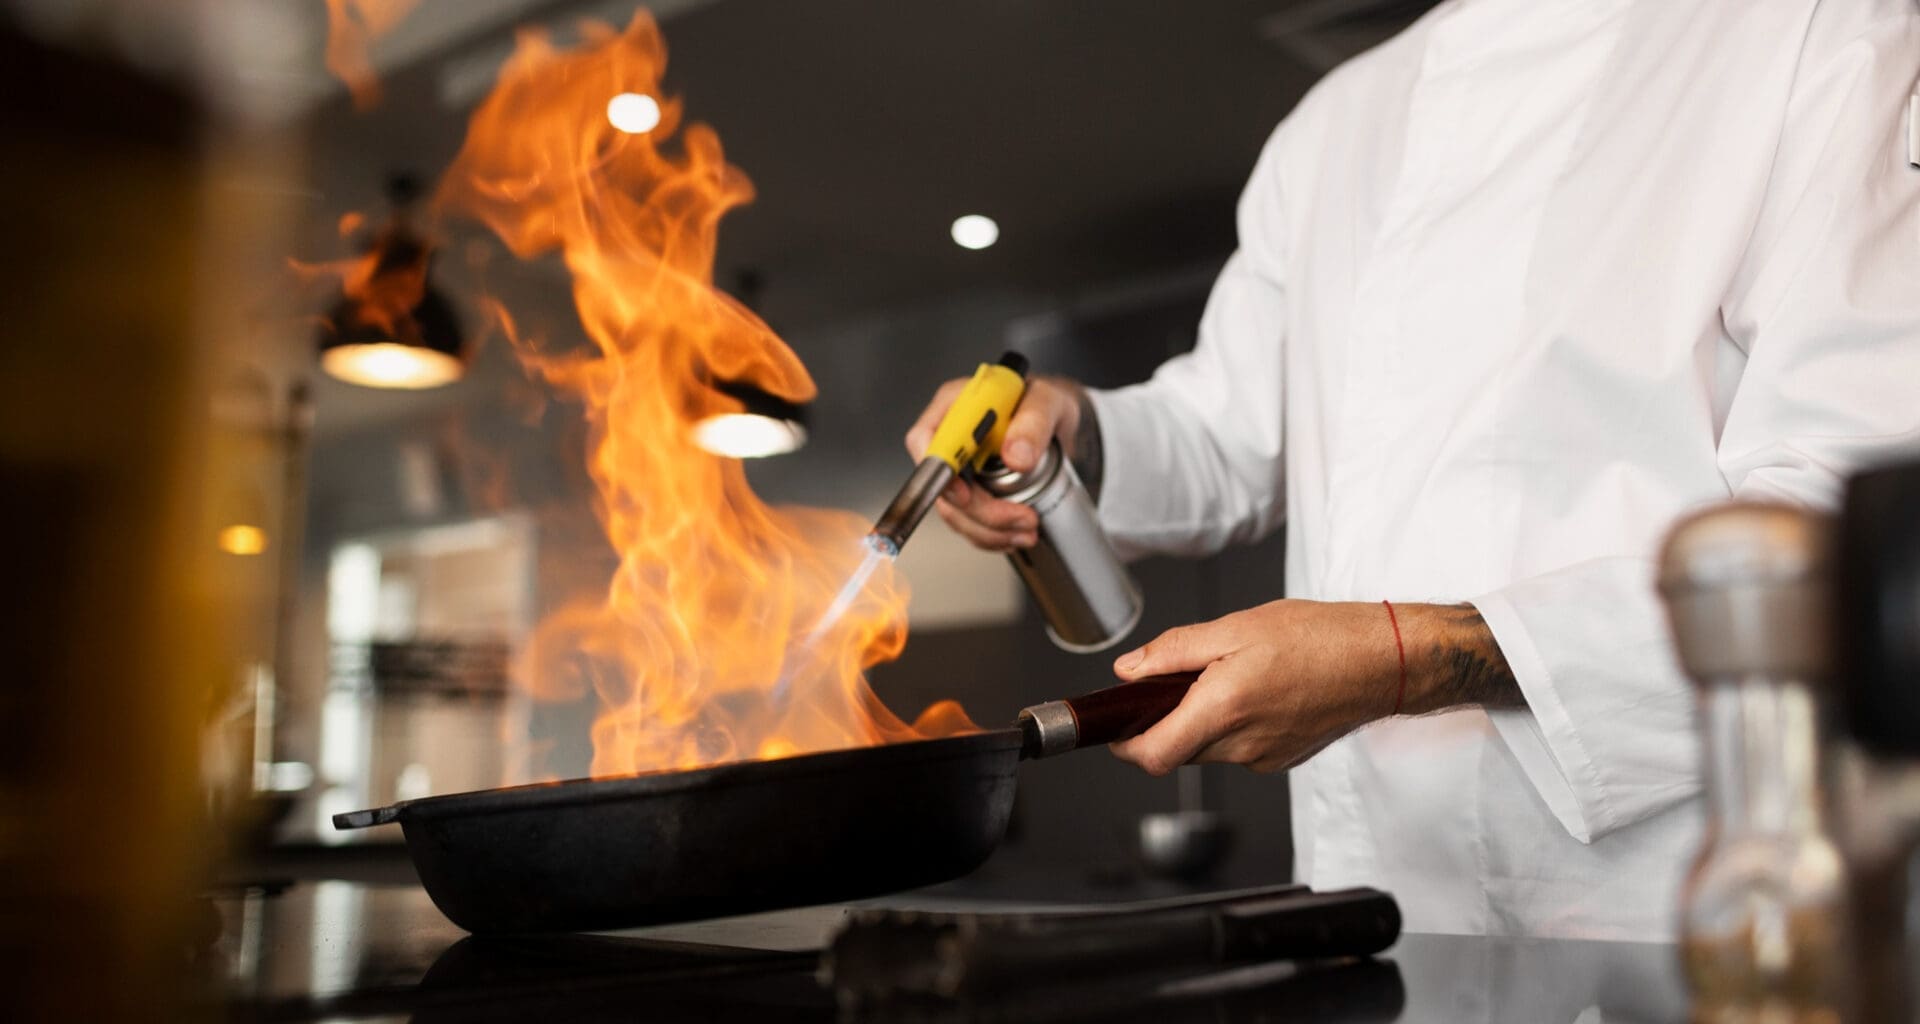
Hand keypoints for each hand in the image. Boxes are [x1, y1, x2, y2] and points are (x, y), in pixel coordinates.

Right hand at [903, 375, 1084, 552]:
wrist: (1059, 422)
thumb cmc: (1044, 402)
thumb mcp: (1048, 402)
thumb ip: (1033, 423)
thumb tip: (1016, 455)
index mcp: (957, 406)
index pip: (926, 439)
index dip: (940, 471)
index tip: (966, 494)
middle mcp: (951, 438)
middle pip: (941, 485)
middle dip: (980, 512)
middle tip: (1019, 517)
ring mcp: (959, 467)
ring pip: (955, 511)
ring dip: (989, 530)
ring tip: (1026, 529)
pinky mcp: (972, 491)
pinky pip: (969, 522)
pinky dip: (992, 535)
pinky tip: (1015, 533)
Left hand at [1108, 600, 1521, 774]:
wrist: (1383, 661)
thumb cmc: (1319, 637)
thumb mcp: (1235, 627)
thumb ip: (1175, 652)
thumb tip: (1130, 671)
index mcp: (1223, 710)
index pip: (1151, 755)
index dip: (1122, 744)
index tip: (1115, 724)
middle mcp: (1241, 745)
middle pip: (1176, 750)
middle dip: (1164, 721)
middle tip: (1174, 680)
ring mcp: (1264, 758)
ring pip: (1208, 749)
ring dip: (1200, 721)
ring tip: (1226, 676)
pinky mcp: (1282, 759)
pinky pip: (1238, 748)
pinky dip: (1232, 725)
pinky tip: (1255, 691)